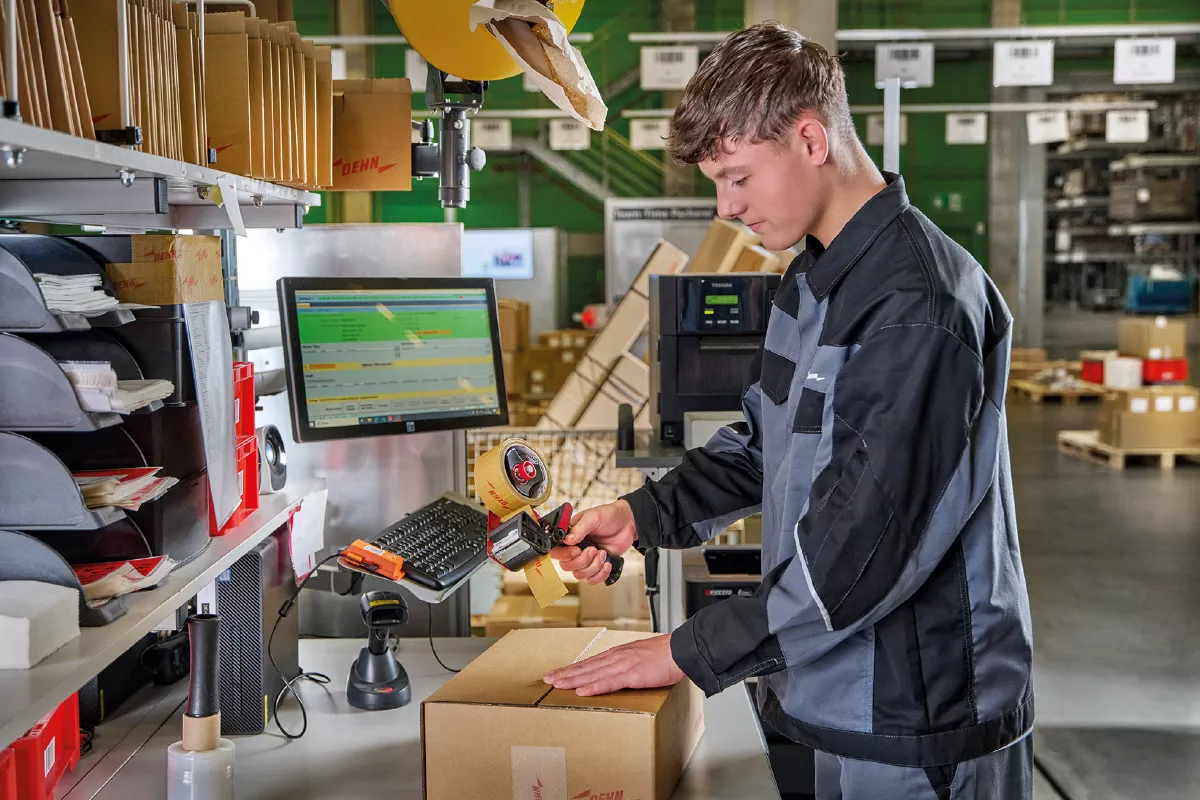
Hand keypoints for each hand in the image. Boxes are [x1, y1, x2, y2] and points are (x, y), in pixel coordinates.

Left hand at [543, 635, 684, 695]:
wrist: (681, 650)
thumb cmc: (666, 654)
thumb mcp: (642, 657)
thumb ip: (629, 665)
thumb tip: (622, 674)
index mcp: (619, 654)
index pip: (590, 662)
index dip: (573, 668)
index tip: (558, 672)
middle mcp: (617, 657)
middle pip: (586, 667)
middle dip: (566, 673)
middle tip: (548, 679)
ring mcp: (623, 665)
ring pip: (592, 674)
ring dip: (573, 680)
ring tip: (557, 684)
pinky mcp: (632, 675)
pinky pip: (609, 683)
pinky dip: (593, 687)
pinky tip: (581, 691)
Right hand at [549, 500, 636, 584]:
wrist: (627, 523)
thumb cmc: (608, 516)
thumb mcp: (594, 517)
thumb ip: (580, 528)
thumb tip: (568, 540)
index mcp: (569, 536)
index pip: (556, 551)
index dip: (564, 554)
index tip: (577, 550)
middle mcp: (574, 549)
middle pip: (567, 566)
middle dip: (582, 561)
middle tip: (594, 549)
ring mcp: (585, 559)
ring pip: (579, 575)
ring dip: (593, 567)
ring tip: (603, 553)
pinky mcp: (596, 566)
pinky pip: (592, 580)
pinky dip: (600, 574)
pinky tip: (607, 563)